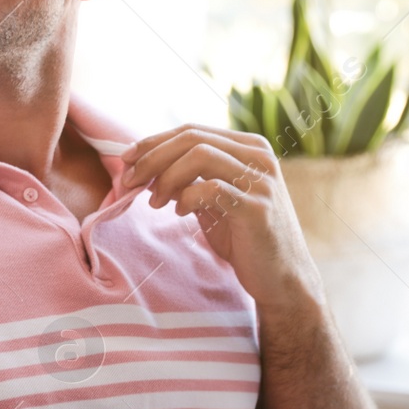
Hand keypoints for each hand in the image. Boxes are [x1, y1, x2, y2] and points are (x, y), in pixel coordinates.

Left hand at [118, 124, 323, 316]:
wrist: (282, 278)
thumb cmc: (244, 237)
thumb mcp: (214, 200)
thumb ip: (188, 179)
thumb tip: (143, 166)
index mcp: (249, 147)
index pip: (192, 130)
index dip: (154, 142)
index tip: (126, 159)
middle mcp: (259, 156)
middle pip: (192, 138)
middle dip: (152, 157)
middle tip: (129, 181)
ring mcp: (262, 180)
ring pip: (199, 156)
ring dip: (166, 177)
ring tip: (154, 202)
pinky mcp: (258, 207)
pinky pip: (211, 188)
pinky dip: (186, 197)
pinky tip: (179, 212)